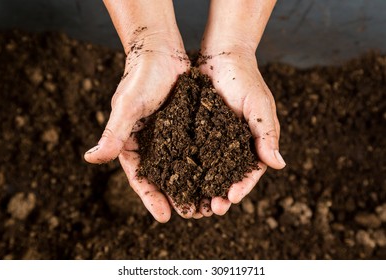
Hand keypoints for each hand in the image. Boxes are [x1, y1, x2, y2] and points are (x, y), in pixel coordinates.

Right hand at [85, 32, 189, 221]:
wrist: (161, 51)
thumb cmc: (140, 77)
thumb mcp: (128, 106)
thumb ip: (113, 134)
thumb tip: (90, 159)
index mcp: (131, 143)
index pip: (140, 177)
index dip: (151, 198)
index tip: (165, 218)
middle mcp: (151, 144)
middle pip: (163, 178)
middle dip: (176, 197)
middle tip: (192, 215)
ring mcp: (170, 136)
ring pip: (181, 167)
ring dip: (193, 185)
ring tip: (206, 203)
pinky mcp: (186, 127)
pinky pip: (195, 150)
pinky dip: (204, 164)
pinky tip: (217, 176)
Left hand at [198, 49, 285, 214]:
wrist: (221, 56)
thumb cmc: (245, 79)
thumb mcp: (259, 106)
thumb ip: (266, 134)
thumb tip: (279, 164)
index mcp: (252, 142)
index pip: (250, 171)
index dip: (242, 187)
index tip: (231, 199)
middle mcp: (233, 145)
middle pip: (228, 176)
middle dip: (221, 194)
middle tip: (211, 209)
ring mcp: (213, 140)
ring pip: (209, 170)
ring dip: (203, 188)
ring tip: (195, 204)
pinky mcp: (196, 132)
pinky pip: (192, 153)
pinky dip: (188, 169)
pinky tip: (178, 181)